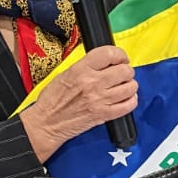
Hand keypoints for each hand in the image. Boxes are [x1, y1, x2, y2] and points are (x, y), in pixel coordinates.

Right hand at [19, 45, 136, 161]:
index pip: (109, 54)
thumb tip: (107, 61)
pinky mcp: (104, 115)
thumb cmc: (52, 99)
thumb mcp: (66, 73)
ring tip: (123, 86)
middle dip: (126, 70)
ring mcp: (100, 100)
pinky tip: (125, 99)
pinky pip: (128, 105)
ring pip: (130, 87)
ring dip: (129, 85)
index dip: (119, 54)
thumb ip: (87, 66)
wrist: (46, 123)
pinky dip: (131, 100)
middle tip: (121, 73)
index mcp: (81, 70)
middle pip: (124, 70)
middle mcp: (92, 83)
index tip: (120, 58)